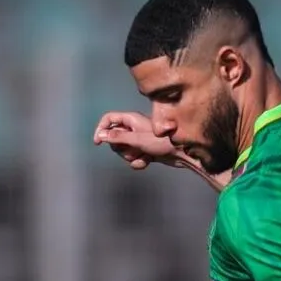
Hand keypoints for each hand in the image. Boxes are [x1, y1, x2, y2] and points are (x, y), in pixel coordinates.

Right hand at [92, 111, 232, 191]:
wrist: (183, 153)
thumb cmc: (163, 141)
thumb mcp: (138, 139)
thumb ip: (118, 137)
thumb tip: (102, 135)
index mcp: (131, 119)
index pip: (109, 119)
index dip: (101, 129)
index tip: (98, 142)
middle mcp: (134, 128)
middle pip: (114, 138)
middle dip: (120, 148)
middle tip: (131, 149)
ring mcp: (139, 140)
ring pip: (123, 150)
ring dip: (131, 156)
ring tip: (143, 154)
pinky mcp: (145, 151)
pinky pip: (133, 158)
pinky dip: (138, 161)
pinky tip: (148, 161)